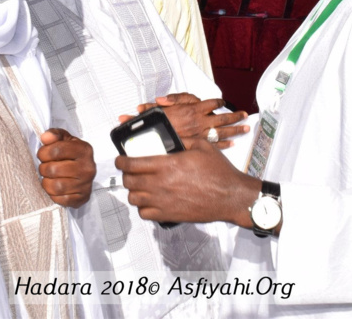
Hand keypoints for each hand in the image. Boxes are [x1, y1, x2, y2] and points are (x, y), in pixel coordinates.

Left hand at [38, 128, 95, 208]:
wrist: (84, 170)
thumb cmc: (71, 154)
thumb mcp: (65, 139)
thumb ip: (54, 135)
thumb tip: (45, 137)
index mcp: (84, 150)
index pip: (56, 150)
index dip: (43, 153)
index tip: (42, 155)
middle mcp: (88, 167)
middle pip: (53, 170)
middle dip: (43, 169)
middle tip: (45, 167)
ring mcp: (86, 184)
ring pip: (56, 186)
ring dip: (46, 183)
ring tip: (48, 178)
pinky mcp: (83, 198)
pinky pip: (62, 200)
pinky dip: (54, 195)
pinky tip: (55, 188)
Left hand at [116, 137, 260, 226]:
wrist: (231, 196)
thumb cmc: (219, 172)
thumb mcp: (202, 146)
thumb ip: (183, 139)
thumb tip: (171, 137)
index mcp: (166, 164)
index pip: (131, 164)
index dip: (121, 161)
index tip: (120, 159)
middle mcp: (161, 183)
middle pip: (129, 181)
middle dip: (126, 175)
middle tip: (130, 171)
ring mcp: (163, 201)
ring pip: (134, 198)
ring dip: (133, 191)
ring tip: (139, 186)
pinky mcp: (169, 215)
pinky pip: (145, 214)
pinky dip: (143, 208)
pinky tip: (149, 201)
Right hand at [123, 92, 249, 148]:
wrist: (156, 137)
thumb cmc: (161, 121)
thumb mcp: (165, 104)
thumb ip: (173, 98)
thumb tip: (176, 96)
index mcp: (194, 109)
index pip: (212, 103)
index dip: (219, 102)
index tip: (224, 103)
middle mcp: (201, 121)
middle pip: (223, 118)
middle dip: (236, 116)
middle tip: (245, 115)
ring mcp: (202, 134)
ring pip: (223, 131)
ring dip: (236, 129)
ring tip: (246, 128)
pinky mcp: (200, 144)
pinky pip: (216, 144)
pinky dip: (225, 144)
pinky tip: (232, 143)